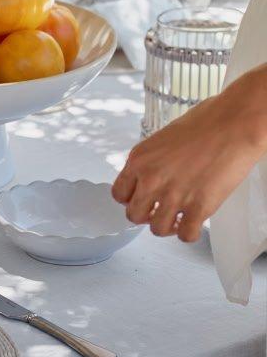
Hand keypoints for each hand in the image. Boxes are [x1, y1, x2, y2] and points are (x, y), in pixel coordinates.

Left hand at [111, 68, 266, 241]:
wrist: (236, 123)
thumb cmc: (208, 121)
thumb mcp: (165, 137)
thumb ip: (153, 160)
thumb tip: (154, 174)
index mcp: (139, 159)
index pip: (119, 194)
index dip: (132, 199)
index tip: (142, 200)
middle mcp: (151, 179)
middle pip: (134, 215)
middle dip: (147, 215)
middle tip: (160, 210)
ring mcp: (174, 195)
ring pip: (157, 229)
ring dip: (168, 226)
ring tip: (179, 218)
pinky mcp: (198, 207)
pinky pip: (185, 235)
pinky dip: (190, 233)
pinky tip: (195, 223)